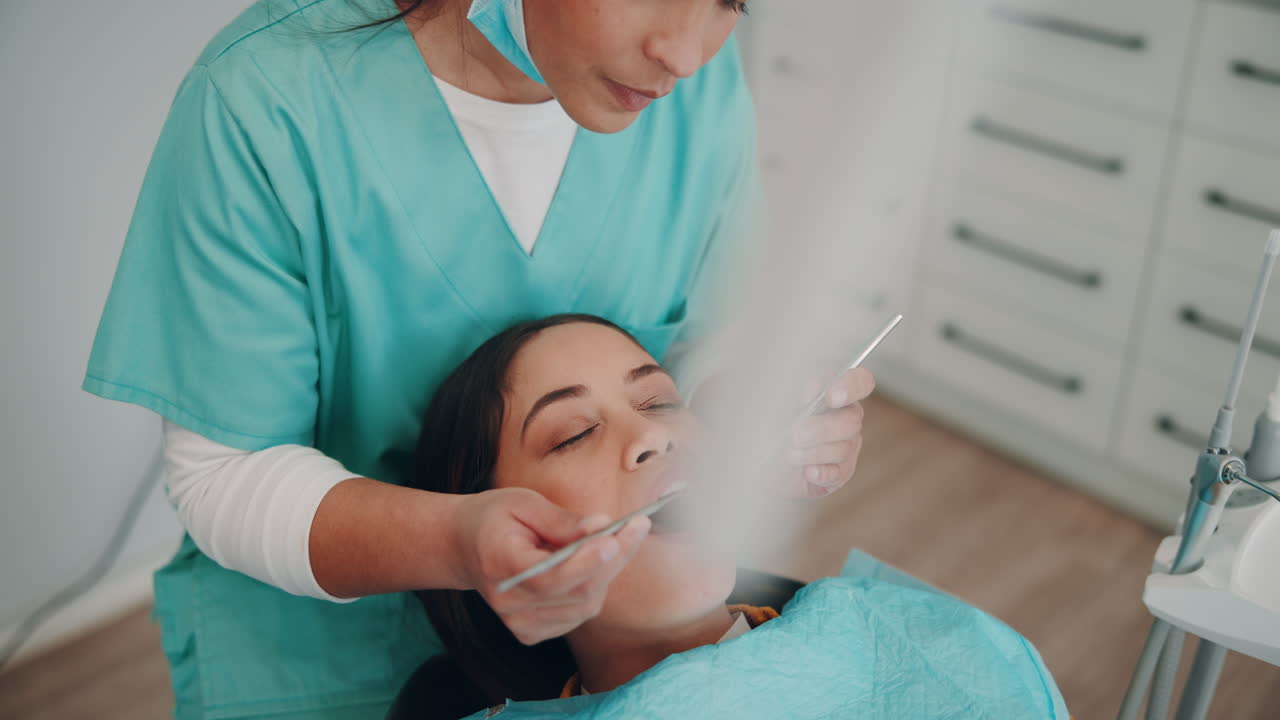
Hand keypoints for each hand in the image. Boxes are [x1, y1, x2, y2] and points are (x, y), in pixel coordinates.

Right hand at [451, 487, 650, 644]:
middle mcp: (508, 604)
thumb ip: (562, 520)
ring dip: (609, 571)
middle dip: (614, 558)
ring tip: (620, 537)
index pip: (550, 576)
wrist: (463, 548)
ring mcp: (520, 624)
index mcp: (499, 566)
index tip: (616, 535)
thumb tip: (602, 526)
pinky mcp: (531, 633)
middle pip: (576, 593)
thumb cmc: (494, 519)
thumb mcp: (522, 503)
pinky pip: (579, 614)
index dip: (587, 560)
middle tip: (638, 525)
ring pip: (585, 606)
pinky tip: (595, 561)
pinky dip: (595, 587)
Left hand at [783, 367, 874, 497]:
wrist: (763, 460)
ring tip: (788, 454)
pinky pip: (838, 472)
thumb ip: (794, 393)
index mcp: (835, 392)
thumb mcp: (777, 403)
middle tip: (793, 436)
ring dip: (812, 452)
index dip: (851, 387)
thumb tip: (808, 396)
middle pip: (850, 421)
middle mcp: (847, 417)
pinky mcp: (841, 472)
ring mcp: (848, 445)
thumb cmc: (772, 425)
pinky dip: (821, 472)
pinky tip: (807, 471)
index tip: (830, 397)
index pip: (861, 381)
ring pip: (843, 448)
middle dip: (819, 429)